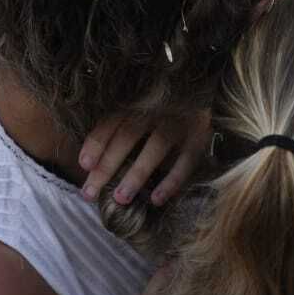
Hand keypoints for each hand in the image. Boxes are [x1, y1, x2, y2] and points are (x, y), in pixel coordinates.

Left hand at [79, 110, 211, 206]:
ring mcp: (179, 122)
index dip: (95, 142)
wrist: (210, 94)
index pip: (111, 122)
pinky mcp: (200, 136)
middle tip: (89, 194)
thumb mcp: (142, 112)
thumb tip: (91, 163)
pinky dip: (171, 181)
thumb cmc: (167, 111)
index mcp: (138, 103)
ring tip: (120, 199)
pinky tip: (156, 200)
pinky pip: (185, 161)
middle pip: (126, 137)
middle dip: (106, 166)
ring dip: (135, 175)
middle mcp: (156, 110)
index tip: (83, 165)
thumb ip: (121, 128)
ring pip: (154, 148)